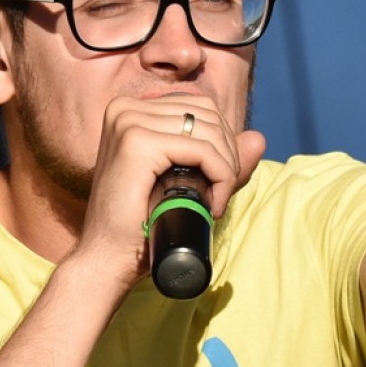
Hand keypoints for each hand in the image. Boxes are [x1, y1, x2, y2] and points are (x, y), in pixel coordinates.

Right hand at [73, 95, 265, 291]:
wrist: (106, 259)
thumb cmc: (141, 226)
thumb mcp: (185, 184)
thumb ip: (220, 160)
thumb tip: (259, 138)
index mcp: (130, 111)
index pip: (199, 107)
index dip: (221, 143)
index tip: (216, 184)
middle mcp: (125, 109)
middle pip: (207, 113)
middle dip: (227, 156)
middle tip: (219, 197)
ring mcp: (128, 122)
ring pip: (208, 131)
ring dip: (226, 169)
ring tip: (215, 204)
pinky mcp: (137, 142)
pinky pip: (202, 149)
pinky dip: (220, 176)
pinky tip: (212, 206)